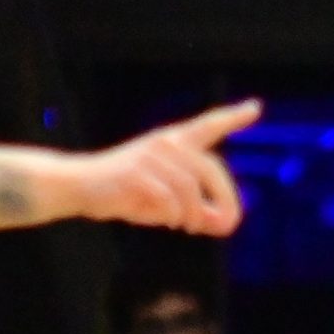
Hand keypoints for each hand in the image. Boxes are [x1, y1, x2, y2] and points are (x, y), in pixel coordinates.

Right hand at [71, 100, 259, 235]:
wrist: (78, 188)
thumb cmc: (124, 193)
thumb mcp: (167, 203)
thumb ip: (198, 212)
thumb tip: (226, 225)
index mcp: (172, 143)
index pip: (207, 126)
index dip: (232, 118)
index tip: (256, 107)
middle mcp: (164, 144)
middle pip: (211, 169)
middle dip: (226, 200)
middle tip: (229, 226)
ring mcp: (149, 156)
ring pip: (190, 189)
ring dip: (195, 214)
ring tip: (188, 226)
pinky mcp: (135, 173)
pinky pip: (169, 200)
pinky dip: (174, 215)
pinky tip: (170, 221)